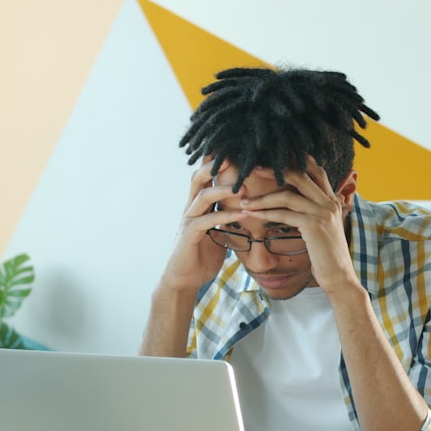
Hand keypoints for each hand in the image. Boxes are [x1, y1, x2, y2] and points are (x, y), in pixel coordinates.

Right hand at [158, 157, 246, 291]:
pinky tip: (243, 215)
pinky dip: (227, 217)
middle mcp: (191, 208)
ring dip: (223, 189)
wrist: (183, 279)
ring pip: (203, 196)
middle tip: (235, 155)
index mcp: (198, 206)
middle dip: (215, 165)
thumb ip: (227, 219)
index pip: (205, 178)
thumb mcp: (218, 233)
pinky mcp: (189, 235)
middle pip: (199, 178)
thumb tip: (246, 210)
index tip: (234, 150)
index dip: (216, 163)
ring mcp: (189, 220)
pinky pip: (208, 221)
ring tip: (243, 186)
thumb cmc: (201, 256)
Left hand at [239, 156, 359, 293]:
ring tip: (244, 201)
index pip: (316, 171)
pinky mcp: (313, 226)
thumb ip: (314, 213)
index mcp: (332, 200)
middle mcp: (329, 202)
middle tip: (252, 169)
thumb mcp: (324, 229)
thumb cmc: (327, 255)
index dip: (297, 160)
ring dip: (262, 198)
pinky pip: (284, 214)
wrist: (339, 276)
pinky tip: (253, 215)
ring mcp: (322, 213)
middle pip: (299, 175)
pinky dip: (266, 213)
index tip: (273, 158)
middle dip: (273, 171)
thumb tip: (296, 206)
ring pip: (287, 196)